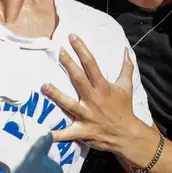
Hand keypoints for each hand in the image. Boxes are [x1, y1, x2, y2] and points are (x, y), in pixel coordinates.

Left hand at [41, 35, 144, 152]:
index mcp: (103, 87)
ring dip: (56, 95)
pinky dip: (57, 136)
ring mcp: (87, 115)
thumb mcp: (126, 87)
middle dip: (69, 64)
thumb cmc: (124, 109)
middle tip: (59, 51)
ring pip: (69, 104)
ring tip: (44, 86)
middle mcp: (94, 99)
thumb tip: (126, 50)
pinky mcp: (83, 130)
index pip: (91, 64)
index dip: (82, 49)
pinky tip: (44, 135)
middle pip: (79, 79)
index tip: (72, 36)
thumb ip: (126, 68)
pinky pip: (68, 134)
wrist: (128, 135)